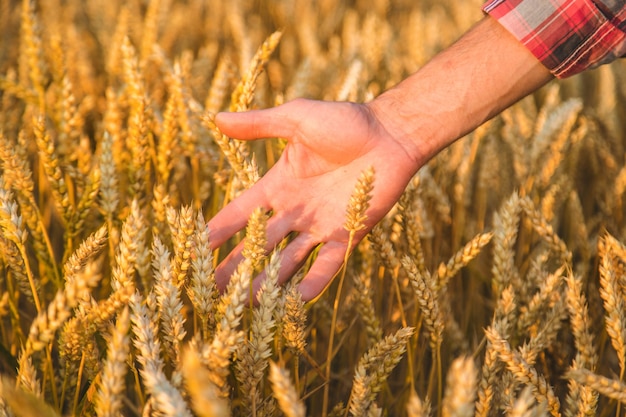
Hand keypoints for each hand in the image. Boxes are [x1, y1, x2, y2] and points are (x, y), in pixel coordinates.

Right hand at [208, 98, 422, 299]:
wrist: (390, 133)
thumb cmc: (344, 121)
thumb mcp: (296, 118)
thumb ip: (260, 124)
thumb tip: (217, 118)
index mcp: (278, 186)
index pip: (239, 213)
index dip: (218, 230)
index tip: (194, 248)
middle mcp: (295, 211)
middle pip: (258, 245)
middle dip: (235, 267)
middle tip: (210, 291)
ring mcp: (320, 226)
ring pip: (287, 261)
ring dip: (267, 282)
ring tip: (243, 305)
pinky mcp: (348, 234)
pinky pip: (327, 264)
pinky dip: (313, 283)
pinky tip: (295, 303)